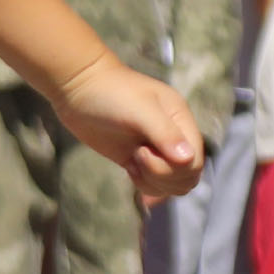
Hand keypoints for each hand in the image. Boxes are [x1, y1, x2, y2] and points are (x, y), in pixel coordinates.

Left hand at [55, 57, 204, 200]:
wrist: (78, 88)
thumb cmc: (110, 93)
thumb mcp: (139, 110)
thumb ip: (165, 134)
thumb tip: (188, 159)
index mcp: (180, 119)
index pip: (196, 160)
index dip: (174, 168)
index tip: (143, 152)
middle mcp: (173, 136)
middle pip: (187, 175)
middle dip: (163, 176)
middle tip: (137, 158)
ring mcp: (156, 149)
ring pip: (172, 183)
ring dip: (153, 182)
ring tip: (132, 163)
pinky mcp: (138, 160)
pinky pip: (154, 184)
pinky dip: (145, 185)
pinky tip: (129, 171)